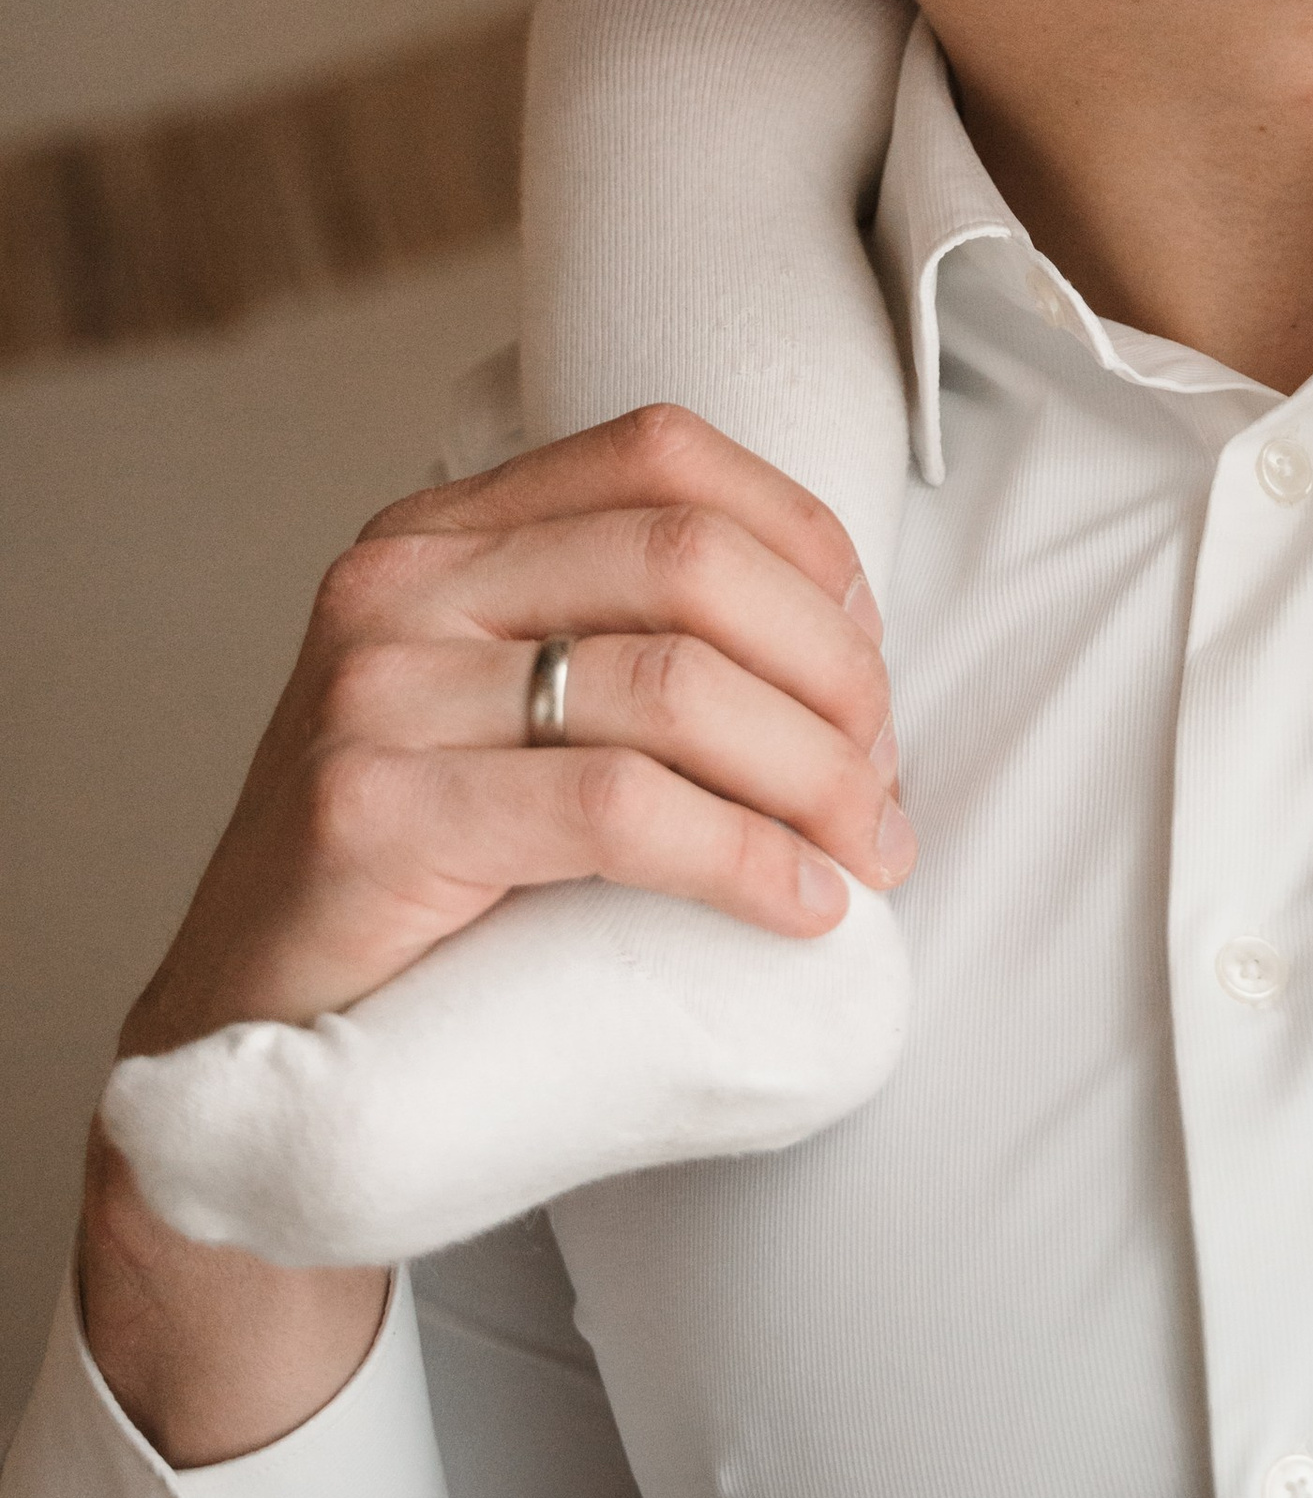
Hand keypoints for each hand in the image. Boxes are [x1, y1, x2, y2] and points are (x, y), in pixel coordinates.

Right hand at [121, 407, 911, 1071]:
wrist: (241, 1041)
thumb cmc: (417, 889)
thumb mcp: (503, 719)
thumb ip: (613, 642)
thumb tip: (847, 644)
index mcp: (440, 534)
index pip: (663, 457)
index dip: (803, 546)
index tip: (869, 658)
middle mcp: (398, 583)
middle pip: (689, 560)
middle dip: (832, 671)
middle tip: (885, 785)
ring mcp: (374, 691)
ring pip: (671, 684)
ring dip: (815, 775)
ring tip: (869, 851)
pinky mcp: (371, 812)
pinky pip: (615, 809)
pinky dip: (743, 856)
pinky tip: (800, 903)